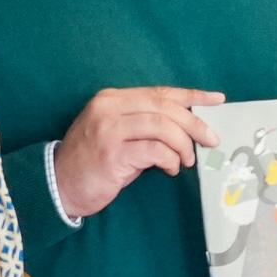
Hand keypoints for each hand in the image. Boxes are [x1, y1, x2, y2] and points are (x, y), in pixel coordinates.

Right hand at [50, 84, 219, 220]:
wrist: (59, 184)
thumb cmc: (95, 161)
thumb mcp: (119, 133)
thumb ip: (147, 123)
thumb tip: (191, 126)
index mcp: (113, 99)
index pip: (160, 92)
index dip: (192, 95)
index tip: (217, 100)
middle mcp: (109, 108)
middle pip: (166, 108)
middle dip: (195, 124)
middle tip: (211, 141)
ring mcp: (108, 130)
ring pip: (163, 127)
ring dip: (183, 145)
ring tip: (186, 161)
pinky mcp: (111, 154)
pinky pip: (155, 151)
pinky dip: (170, 160)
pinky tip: (170, 169)